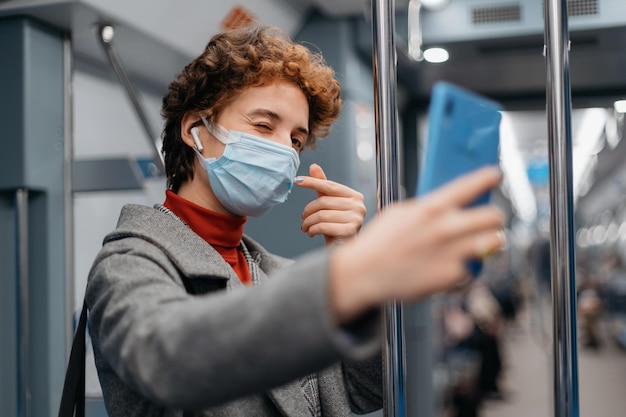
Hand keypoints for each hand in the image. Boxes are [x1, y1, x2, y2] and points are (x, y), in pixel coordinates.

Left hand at [295, 164, 365, 246]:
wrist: (343, 249)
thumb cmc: (336, 225)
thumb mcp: (328, 203)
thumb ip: (322, 185)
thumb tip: (314, 166)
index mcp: (354, 196)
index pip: (329, 185)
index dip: (312, 182)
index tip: (297, 180)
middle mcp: (358, 205)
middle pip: (324, 202)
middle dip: (308, 211)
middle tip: (303, 218)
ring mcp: (356, 219)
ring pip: (322, 215)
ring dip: (308, 222)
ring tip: (306, 227)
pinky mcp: (350, 231)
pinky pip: (324, 226)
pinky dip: (313, 230)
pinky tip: (311, 233)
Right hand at [329, 166, 504, 323]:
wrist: (363, 274)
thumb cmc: (378, 243)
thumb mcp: (400, 214)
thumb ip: (426, 208)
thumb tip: (445, 205)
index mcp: (431, 208)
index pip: (470, 185)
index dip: (488, 178)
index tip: (495, 176)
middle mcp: (445, 227)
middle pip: (494, 216)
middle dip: (493, 219)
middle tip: (486, 224)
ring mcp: (451, 252)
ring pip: (494, 242)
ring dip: (489, 243)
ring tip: (476, 246)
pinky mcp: (451, 276)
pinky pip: (472, 269)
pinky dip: (463, 270)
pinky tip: (447, 270)